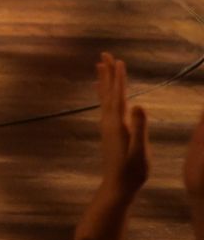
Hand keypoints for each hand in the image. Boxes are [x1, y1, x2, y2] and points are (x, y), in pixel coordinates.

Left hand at [95, 53, 149, 195]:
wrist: (118, 185)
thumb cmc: (132, 170)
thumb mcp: (140, 150)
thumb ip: (140, 128)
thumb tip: (139, 105)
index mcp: (117, 123)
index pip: (119, 95)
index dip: (119, 78)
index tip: (118, 60)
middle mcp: (108, 121)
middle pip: (108, 92)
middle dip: (108, 73)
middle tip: (104, 54)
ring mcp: (106, 125)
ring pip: (104, 97)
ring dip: (103, 80)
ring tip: (99, 65)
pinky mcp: (108, 130)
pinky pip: (105, 105)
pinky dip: (104, 94)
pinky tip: (104, 93)